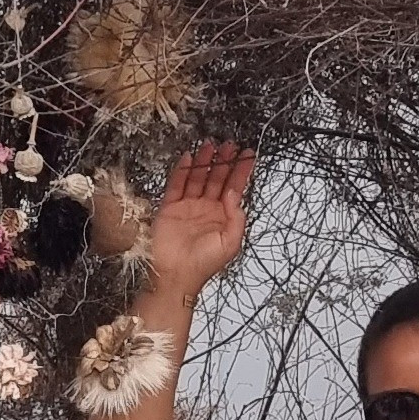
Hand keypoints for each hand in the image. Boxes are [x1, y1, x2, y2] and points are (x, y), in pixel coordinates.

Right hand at [147, 142, 254, 301]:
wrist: (175, 274)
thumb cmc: (202, 265)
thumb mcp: (230, 243)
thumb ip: (237, 218)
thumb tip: (234, 195)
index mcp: (222, 217)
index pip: (235, 188)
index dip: (241, 171)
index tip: (248, 155)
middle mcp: (206, 210)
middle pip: (217, 179)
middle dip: (224, 161)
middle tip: (230, 145)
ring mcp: (188, 207)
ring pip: (198, 178)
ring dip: (205, 162)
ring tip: (211, 145)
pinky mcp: (170, 207)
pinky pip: (176, 184)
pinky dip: (182, 170)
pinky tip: (189, 158)